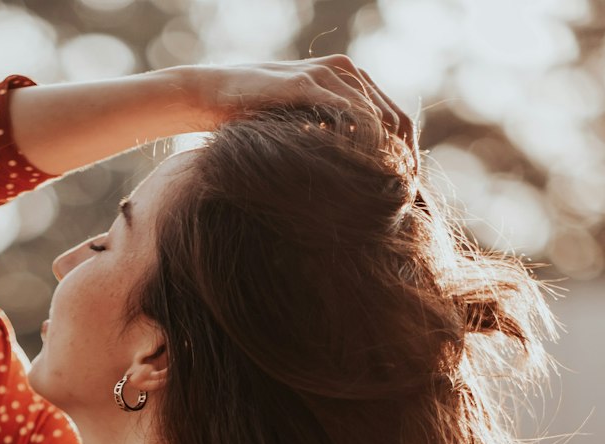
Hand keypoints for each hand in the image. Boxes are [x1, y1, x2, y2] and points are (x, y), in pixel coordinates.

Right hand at [182, 56, 419, 170]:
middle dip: (404, 158)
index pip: (394, 117)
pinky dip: (363, 142)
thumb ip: (330, 140)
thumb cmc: (255, 119)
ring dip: (387, 154)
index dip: (407, 153)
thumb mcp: (303, 130)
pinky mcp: (309, 83)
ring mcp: (328, 73)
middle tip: (405, 194)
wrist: (214, 98)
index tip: (408, 188)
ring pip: (378, 115)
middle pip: (395, 117)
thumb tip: (358, 181)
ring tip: (388, 187)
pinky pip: (350, 112)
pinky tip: (364, 171)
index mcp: (349, 81)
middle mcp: (345, 71)